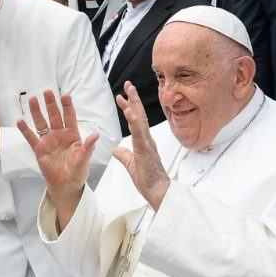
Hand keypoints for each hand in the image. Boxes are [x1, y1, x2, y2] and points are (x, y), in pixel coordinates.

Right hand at [17, 90, 98, 229]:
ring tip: (33, 99)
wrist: (66, 185)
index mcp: (72, 134)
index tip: (65, 95)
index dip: (67, 106)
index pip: (70, 116)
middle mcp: (59, 134)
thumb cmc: (77, 172)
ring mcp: (48, 140)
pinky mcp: (39, 149)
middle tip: (47, 91)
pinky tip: (20, 120)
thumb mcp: (84, 160)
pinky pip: (31, 137)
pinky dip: (25, 130)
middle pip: (54, 115)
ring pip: (41, 123)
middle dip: (51, 103)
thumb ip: (88, 147)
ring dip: (37, 112)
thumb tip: (96, 135)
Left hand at [112, 81, 169, 210]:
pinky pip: (139, 134)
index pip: (137, 120)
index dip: (131, 106)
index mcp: (144, 142)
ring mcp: (147, 144)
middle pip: (140, 115)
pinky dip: (134, 122)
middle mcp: (147, 139)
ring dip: (133, 105)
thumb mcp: (131, 165)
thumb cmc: (149, 180)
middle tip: (128, 84)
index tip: (124, 95)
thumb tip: (116, 149)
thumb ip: (124, 156)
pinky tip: (130, 112)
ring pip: (139, 120)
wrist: (159, 192)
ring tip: (128, 92)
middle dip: (134, 99)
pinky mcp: (145, 151)